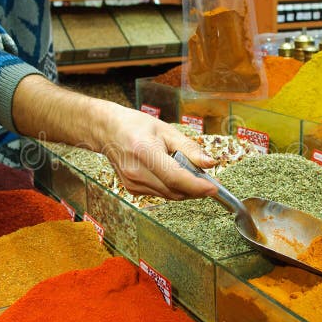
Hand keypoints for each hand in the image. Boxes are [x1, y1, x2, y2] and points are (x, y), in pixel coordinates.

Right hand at [98, 103, 218, 199]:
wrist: (108, 131)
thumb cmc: (136, 126)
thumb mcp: (166, 130)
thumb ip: (189, 149)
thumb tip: (210, 163)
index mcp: (144, 152)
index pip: (175, 177)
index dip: (196, 186)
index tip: (213, 188)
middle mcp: (136, 172)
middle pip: (174, 191)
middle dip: (195, 189)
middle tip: (208, 180)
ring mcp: (133, 184)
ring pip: (169, 195)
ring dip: (185, 189)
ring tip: (191, 174)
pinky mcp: (132, 189)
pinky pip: (160, 194)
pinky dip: (172, 188)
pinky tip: (173, 175)